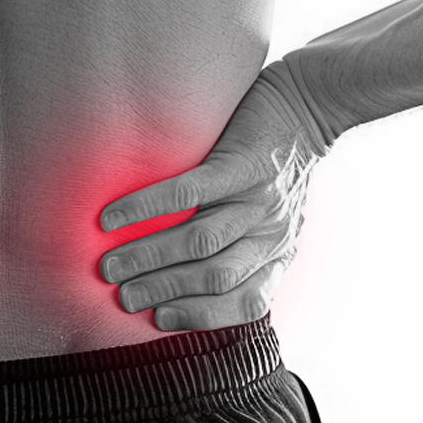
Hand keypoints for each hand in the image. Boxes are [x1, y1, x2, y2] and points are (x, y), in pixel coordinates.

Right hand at [98, 61, 330, 330]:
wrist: (311, 102)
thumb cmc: (282, 158)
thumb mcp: (279, 212)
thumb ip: (248, 241)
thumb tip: (189, 268)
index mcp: (279, 250)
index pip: (245, 301)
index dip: (200, 315)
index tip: (157, 320)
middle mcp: (272, 231)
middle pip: (214, 276)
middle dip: (163, 291)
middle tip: (121, 296)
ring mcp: (258, 198)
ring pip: (200, 241)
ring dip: (150, 258)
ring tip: (111, 265)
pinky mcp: (241, 163)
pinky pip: (188, 193)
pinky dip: (147, 207)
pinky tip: (114, 215)